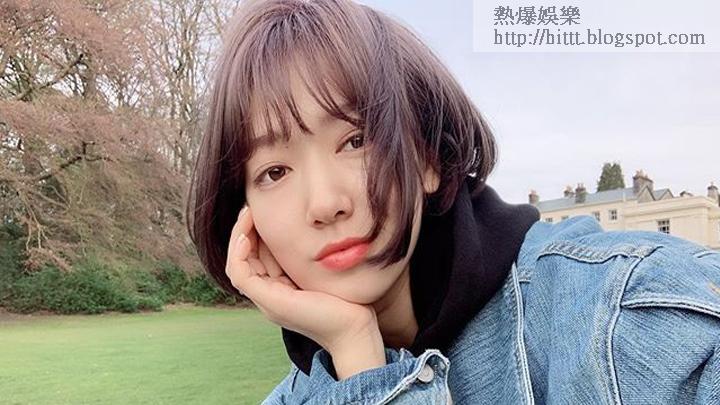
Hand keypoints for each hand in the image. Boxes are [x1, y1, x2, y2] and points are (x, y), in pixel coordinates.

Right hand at [225, 204, 382, 356]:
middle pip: (243, 259)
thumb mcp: (322, 271)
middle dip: (243, 231)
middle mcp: (269, 295)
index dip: (255, 234)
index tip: (260, 212)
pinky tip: (246, 235)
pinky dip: (238, 253)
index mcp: (280, 289)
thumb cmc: (347, 301)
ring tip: (246, 215)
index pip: (256, 258)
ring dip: (237, 237)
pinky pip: (239, 274)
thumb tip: (309, 230)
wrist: (353, 328)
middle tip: (249, 208)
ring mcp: (266, 300)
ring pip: (236, 265)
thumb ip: (310, 257)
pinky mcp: (268, 300)